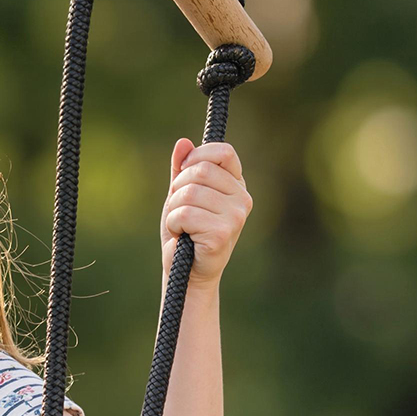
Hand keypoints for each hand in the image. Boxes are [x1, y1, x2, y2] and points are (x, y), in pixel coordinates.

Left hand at [161, 139, 250, 284]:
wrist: (187, 272)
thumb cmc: (186, 232)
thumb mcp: (182, 195)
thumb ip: (183, 170)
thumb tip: (183, 143)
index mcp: (237, 185)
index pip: (223, 152)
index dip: (197, 157)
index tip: (184, 173)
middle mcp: (242, 199)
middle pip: (200, 170)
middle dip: (178, 188)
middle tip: (179, 208)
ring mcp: (236, 216)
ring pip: (189, 192)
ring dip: (174, 209)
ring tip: (181, 225)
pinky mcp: (222, 233)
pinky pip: (185, 214)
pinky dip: (174, 224)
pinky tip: (182, 236)